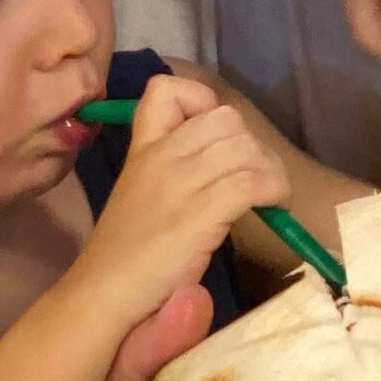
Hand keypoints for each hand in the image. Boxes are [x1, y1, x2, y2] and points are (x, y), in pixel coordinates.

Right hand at [82, 73, 270, 314]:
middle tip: (256, 177)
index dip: (200, 100)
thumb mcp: (143, 191)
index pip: (164, 89)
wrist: (106, 291)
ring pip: (245, 148)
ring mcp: (179, 182)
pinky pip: (253, 182)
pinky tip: (274, 206)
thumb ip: (174, 167)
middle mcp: (160, 156)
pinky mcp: (200, 213)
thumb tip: (227, 159)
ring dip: (269, 170)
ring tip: (270, 196)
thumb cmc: (128, 252)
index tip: (216, 136)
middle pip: (226, 119)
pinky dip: (274, 190)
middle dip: (251, 145)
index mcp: (143, 148)